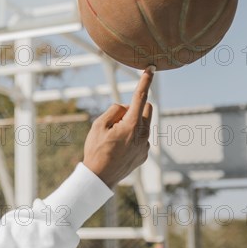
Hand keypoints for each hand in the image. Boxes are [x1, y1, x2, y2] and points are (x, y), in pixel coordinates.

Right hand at [83, 66, 154, 187]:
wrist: (99, 178)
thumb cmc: (96, 150)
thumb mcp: (98, 125)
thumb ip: (114, 110)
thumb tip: (125, 108)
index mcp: (130, 125)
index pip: (140, 97)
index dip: (145, 81)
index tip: (150, 69)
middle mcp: (142, 135)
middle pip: (146, 109)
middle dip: (135, 108)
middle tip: (116, 120)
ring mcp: (145, 146)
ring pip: (143, 124)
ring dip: (132, 124)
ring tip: (115, 139)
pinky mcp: (144, 154)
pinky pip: (141, 137)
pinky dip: (132, 137)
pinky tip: (119, 149)